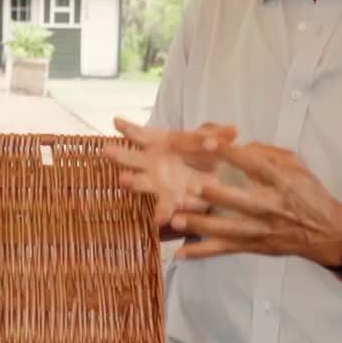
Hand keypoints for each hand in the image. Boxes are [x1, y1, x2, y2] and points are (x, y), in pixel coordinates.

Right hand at [104, 118, 238, 228]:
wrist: (212, 180)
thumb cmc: (204, 155)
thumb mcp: (211, 142)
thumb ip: (219, 136)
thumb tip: (235, 130)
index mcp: (157, 144)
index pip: (139, 134)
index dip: (129, 128)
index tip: (116, 121)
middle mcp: (151, 164)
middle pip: (132, 158)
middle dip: (120, 155)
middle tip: (106, 150)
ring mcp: (157, 184)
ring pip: (142, 183)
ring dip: (133, 182)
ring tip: (123, 180)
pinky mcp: (169, 201)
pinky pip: (163, 208)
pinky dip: (162, 214)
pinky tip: (160, 222)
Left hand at [169, 142, 341, 265]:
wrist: (326, 232)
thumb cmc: (309, 194)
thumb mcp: (297, 166)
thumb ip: (269, 153)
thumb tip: (242, 144)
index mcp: (281, 182)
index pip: (255, 165)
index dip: (231, 153)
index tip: (207, 143)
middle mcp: (271, 206)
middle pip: (242, 201)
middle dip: (217, 195)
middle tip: (192, 187)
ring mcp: (261, 229)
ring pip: (228, 229)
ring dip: (202, 225)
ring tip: (177, 221)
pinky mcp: (254, 246)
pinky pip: (225, 249)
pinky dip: (203, 252)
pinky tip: (181, 253)